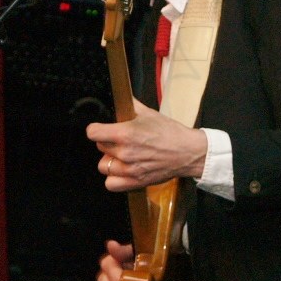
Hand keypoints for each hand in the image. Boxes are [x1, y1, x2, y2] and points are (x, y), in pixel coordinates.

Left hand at [86, 100, 207, 190]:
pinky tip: (123, 170)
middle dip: (107, 142)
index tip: (100, 129)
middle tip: (120, 140)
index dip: (95, 129)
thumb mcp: (149, 113)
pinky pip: (111, 184)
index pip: (93, 133)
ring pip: (103, 166)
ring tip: (122, 156)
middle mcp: (124, 153)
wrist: (188, 152)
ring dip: (110, 160)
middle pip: (100, 147)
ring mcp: (129, 170)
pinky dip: (114, 178)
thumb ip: (130, 105)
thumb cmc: (170, 132)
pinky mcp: (136, 182)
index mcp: (125, 134)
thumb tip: (121, 96)